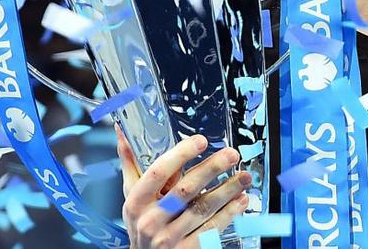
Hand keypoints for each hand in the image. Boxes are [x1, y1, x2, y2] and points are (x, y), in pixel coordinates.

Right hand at [116, 123, 250, 247]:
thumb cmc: (140, 221)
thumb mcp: (130, 195)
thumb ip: (130, 163)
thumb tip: (123, 130)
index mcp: (136, 201)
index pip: (158, 173)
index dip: (180, 155)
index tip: (200, 141)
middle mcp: (150, 220)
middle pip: (185, 190)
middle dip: (212, 169)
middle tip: (232, 154)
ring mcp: (168, 238)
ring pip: (203, 209)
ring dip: (227, 190)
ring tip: (244, 176)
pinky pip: (211, 230)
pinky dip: (229, 213)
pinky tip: (241, 200)